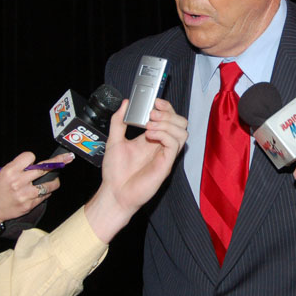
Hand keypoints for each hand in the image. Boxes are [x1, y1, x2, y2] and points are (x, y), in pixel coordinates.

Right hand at [0, 151, 74, 224]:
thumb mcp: (1, 174)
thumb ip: (17, 169)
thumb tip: (35, 164)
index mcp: (10, 171)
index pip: (30, 156)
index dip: (32, 158)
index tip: (33, 161)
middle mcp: (18, 181)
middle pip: (45, 168)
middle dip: (59, 161)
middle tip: (68, 158)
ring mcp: (25, 194)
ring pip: (50, 184)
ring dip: (54, 181)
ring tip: (54, 180)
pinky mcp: (29, 205)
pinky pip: (45, 196)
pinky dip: (46, 193)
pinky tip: (42, 192)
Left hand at [85, 98, 187, 242]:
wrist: (114, 193)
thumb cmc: (116, 172)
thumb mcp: (114, 140)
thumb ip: (118, 121)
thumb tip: (125, 104)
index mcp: (153, 139)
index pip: (169, 118)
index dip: (166, 107)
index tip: (155, 102)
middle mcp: (162, 146)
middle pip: (181, 123)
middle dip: (169, 114)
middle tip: (152, 114)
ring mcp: (165, 155)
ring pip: (182, 133)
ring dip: (167, 124)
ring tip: (150, 125)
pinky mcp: (166, 165)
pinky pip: (174, 145)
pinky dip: (164, 135)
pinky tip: (150, 135)